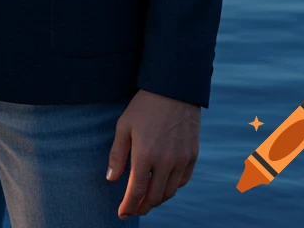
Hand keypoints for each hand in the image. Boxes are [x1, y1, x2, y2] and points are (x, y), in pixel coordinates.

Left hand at [106, 89, 199, 217]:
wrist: (174, 88)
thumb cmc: (144, 106)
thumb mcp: (124, 126)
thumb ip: (117, 154)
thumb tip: (111, 179)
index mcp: (145, 155)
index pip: (136, 192)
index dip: (128, 206)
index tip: (122, 214)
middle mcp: (165, 162)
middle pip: (154, 197)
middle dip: (142, 207)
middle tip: (133, 209)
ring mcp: (181, 159)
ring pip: (169, 192)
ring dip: (157, 200)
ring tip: (147, 200)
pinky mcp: (193, 155)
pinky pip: (182, 180)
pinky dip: (172, 188)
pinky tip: (163, 185)